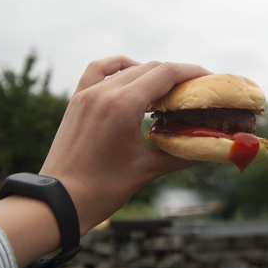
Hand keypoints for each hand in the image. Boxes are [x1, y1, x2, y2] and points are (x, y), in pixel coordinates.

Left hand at [40, 56, 211, 233]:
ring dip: (151, 73)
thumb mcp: (147, 170)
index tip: (207, 78)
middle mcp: (105, 92)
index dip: (191, 72)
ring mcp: (88, 93)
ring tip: (165, 89)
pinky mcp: (78, 100)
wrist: (60, 200)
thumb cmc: (102, 188)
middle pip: (150, 67)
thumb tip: (205, 149)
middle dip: (176, 75)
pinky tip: (130, 73)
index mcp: (123, 105)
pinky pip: (98, 70)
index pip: (166, 73)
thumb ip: (179, 155)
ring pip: (128, 68)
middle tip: (192, 90)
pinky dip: (118, 66)